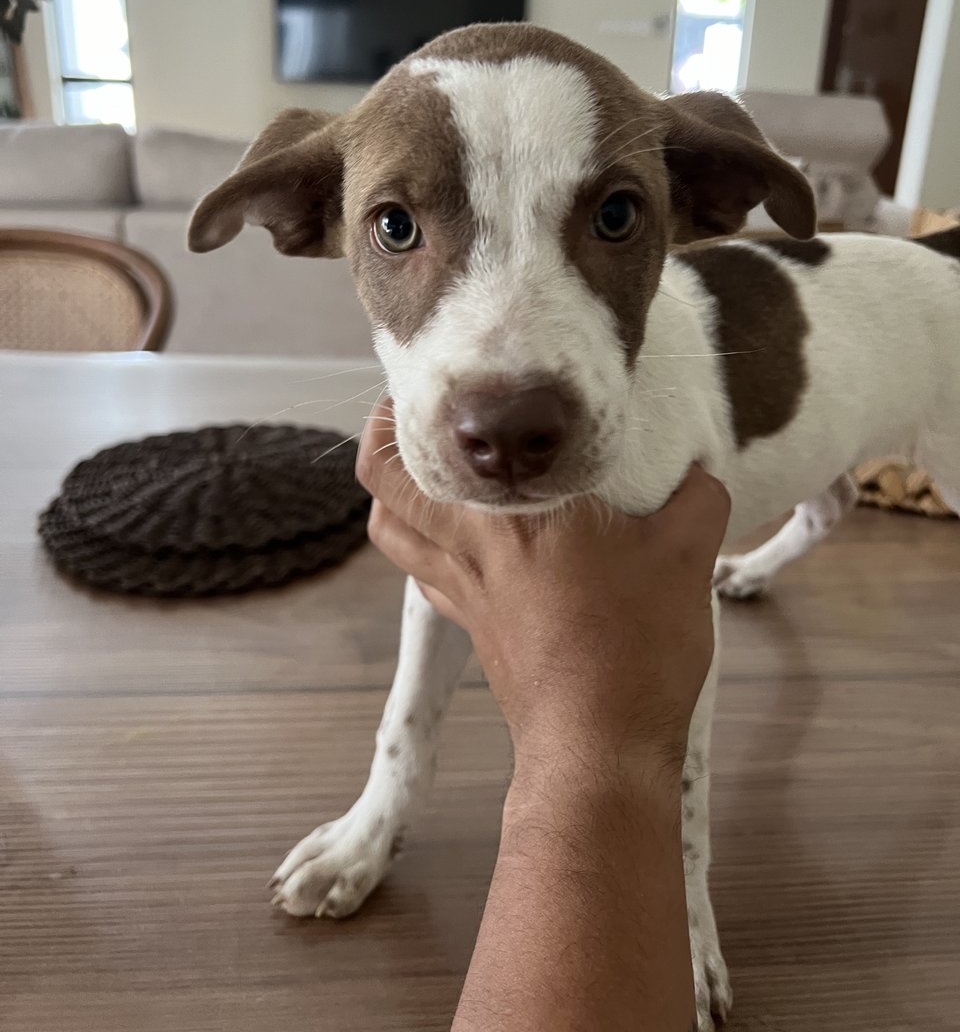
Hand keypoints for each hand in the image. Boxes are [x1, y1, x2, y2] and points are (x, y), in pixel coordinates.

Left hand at [357, 401, 729, 770]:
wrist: (599, 748)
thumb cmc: (635, 647)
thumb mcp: (685, 555)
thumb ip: (696, 498)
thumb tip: (701, 475)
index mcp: (510, 512)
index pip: (431, 445)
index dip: (411, 405)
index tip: (435, 377)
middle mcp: (470, 545)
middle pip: (383, 487)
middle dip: (381, 443)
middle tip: (413, 416)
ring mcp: (465, 591)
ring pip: (394, 534)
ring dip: (395, 499)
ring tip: (429, 472)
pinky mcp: (475, 628)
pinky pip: (428, 575)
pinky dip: (427, 548)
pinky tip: (466, 542)